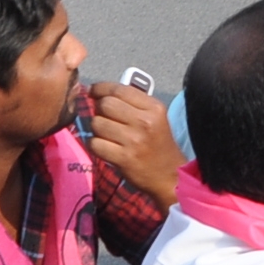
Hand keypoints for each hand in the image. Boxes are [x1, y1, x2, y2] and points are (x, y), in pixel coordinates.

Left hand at [81, 80, 180, 208]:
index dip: (100, 88)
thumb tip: (101, 94)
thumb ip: (133, 104)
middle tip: (103, 117)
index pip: (119, 89)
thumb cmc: (159, 144)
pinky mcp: (124, 158)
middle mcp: (145, 121)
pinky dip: (95, 145)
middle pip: (105, 104)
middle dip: (99, 110)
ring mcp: (134, 140)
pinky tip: (104, 147)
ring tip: (107, 135)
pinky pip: (95, 144)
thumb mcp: (155, 118)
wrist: (170, 176)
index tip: (93, 91)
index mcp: (154, 108)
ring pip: (97, 124)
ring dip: (97, 129)